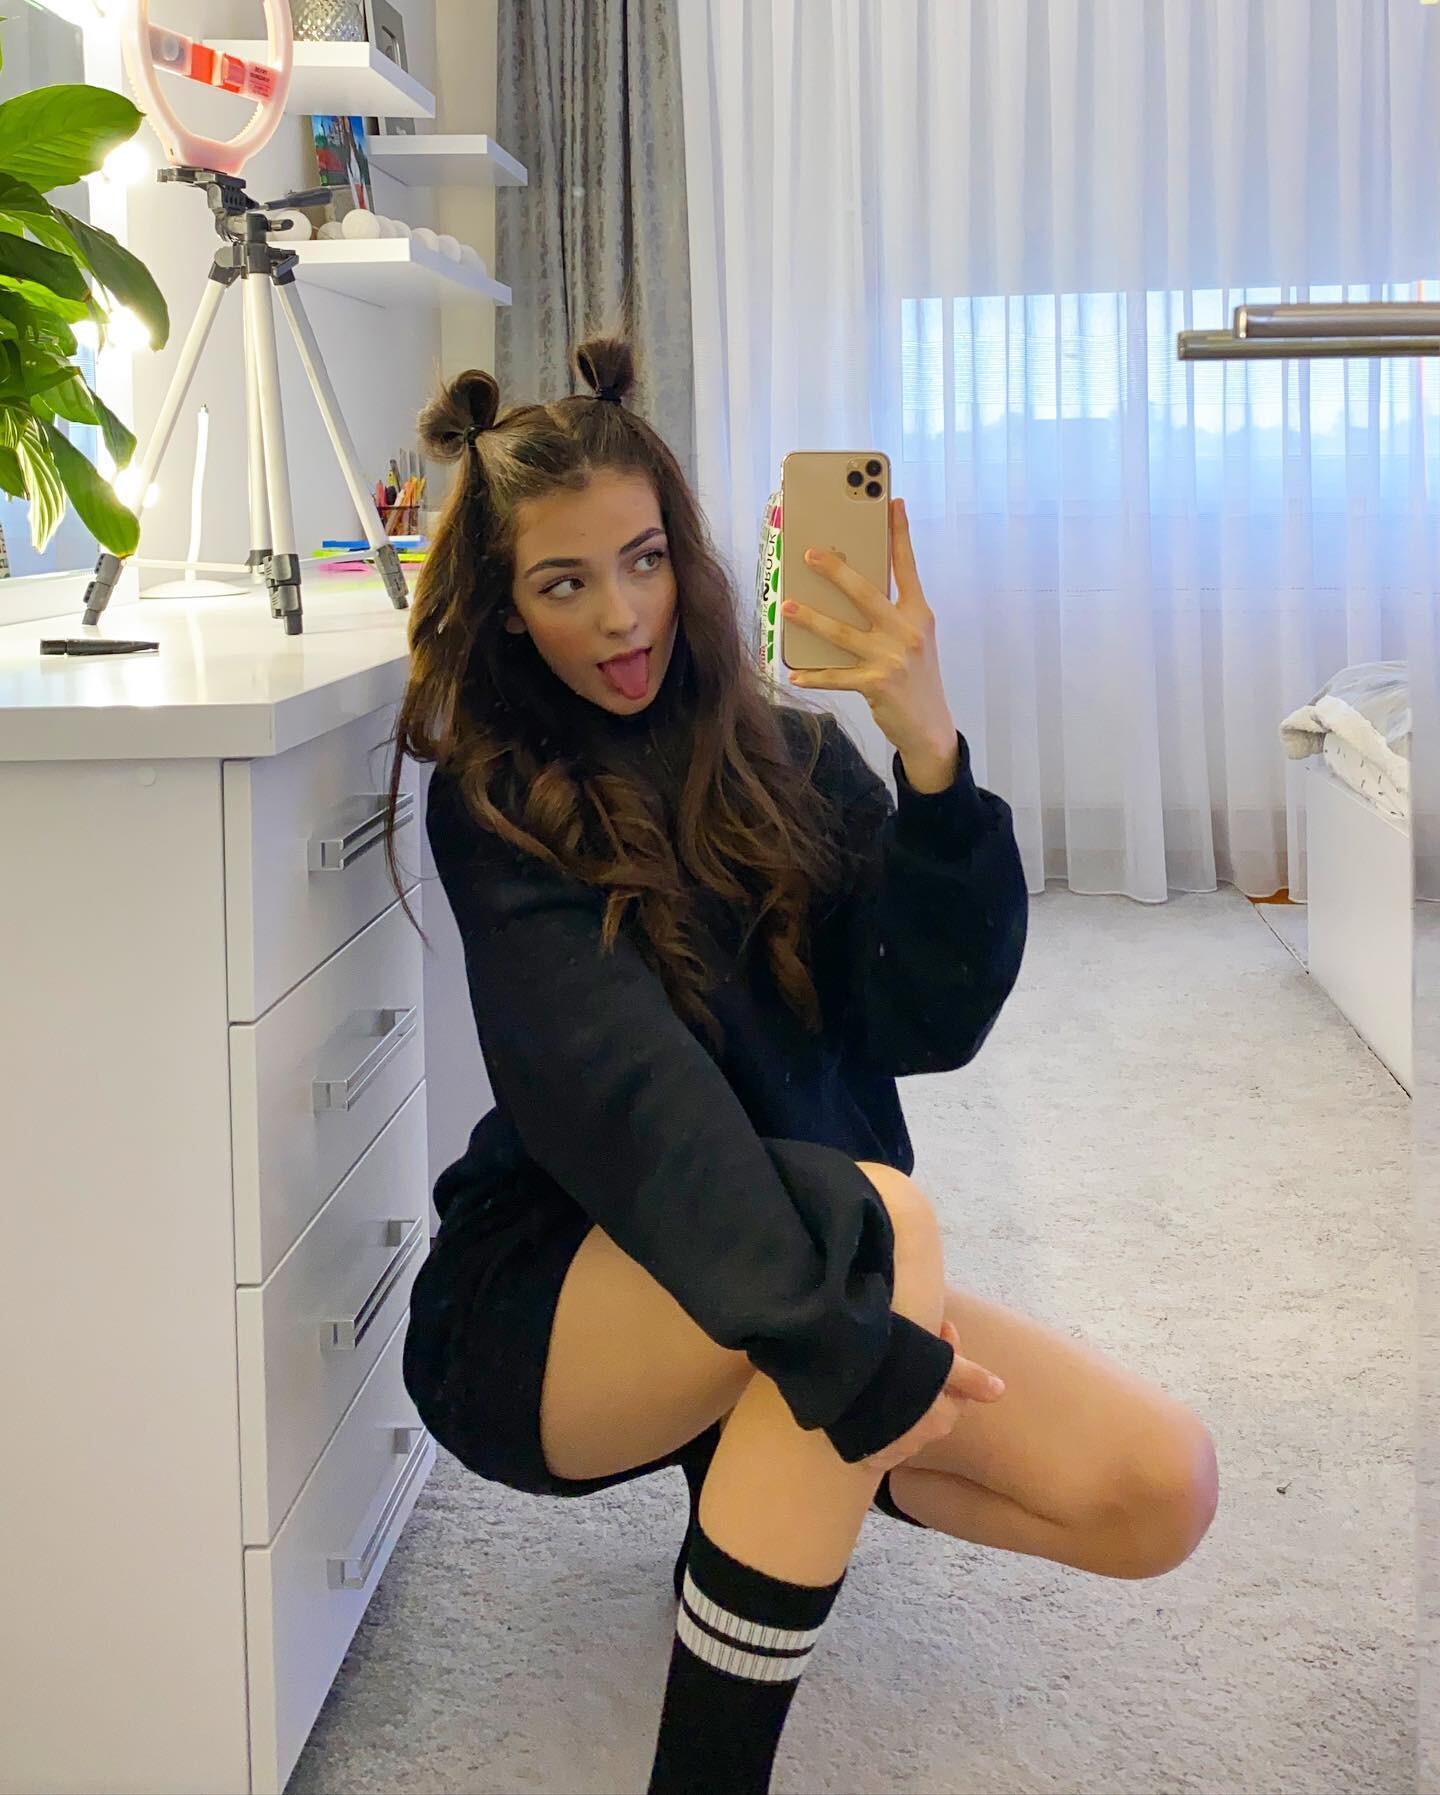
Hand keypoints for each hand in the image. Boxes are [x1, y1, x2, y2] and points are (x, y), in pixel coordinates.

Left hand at [783, 497, 955, 760]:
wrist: (930, 727)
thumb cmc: (915, 677)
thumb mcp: (913, 640)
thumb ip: (890, 615)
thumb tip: (849, 589)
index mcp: (919, 614)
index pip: (907, 566)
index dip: (899, 533)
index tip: (892, 502)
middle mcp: (907, 631)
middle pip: (866, 592)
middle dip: (836, 571)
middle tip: (809, 554)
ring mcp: (892, 657)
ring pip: (842, 632)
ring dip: (810, 618)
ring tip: (787, 606)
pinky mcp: (877, 683)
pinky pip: (837, 676)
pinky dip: (814, 675)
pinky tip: (794, 673)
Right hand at [858, 1319, 1005, 1476]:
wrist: (841, 1378)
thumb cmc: (893, 1365)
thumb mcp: (936, 1363)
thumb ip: (969, 1378)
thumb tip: (1001, 1391)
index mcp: (941, 1419)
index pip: (958, 1393)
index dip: (953, 1357)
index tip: (940, 1327)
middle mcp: (920, 1440)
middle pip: (933, 1409)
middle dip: (931, 1384)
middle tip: (918, 1349)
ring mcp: (890, 1450)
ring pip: (907, 1424)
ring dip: (907, 1404)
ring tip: (893, 1376)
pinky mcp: (864, 1452)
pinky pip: (881, 1439)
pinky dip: (883, 1424)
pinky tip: (875, 1405)